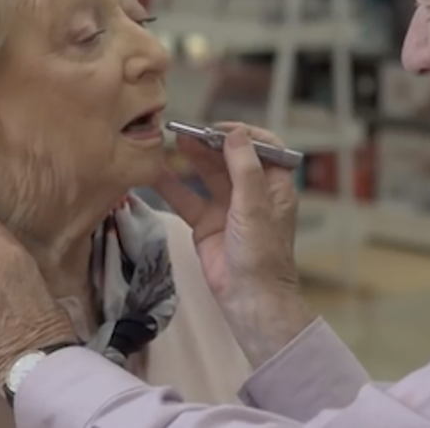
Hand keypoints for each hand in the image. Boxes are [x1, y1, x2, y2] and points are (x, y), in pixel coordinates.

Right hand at [155, 122, 314, 366]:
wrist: (250, 300)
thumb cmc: (262, 254)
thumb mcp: (254, 205)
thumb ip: (243, 167)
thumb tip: (235, 132)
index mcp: (274, 186)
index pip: (263, 147)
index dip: (242, 134)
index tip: (218, 128)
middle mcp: (252, 194)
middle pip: (230, 158)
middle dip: (210, 143)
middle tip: (186, 130)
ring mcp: (228, 209)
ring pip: (207, 176)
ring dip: (191, 159)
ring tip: (172, 141)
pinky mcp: (206, 225)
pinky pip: (188, 200)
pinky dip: (172, 186)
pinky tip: (155, 172)